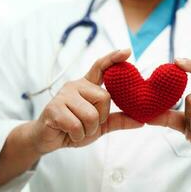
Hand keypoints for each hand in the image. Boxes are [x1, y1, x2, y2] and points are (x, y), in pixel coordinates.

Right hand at [27, 49, 142, 153]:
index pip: (100, 67)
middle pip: (104, 97)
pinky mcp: (54, 108)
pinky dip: (77, 135)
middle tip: (87, 124)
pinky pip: (77, 125)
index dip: (113, 58)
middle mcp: (76, 86)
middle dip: (100, 117)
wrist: (49, 139)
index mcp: (87, 86)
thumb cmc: (75, 128)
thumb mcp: (100, 125)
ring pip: (91, 115)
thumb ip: (118, 120)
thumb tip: (142, 121)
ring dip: (88, 130)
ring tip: (77, 130)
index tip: (127, 51)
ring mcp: (64, 96)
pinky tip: (69, 133)